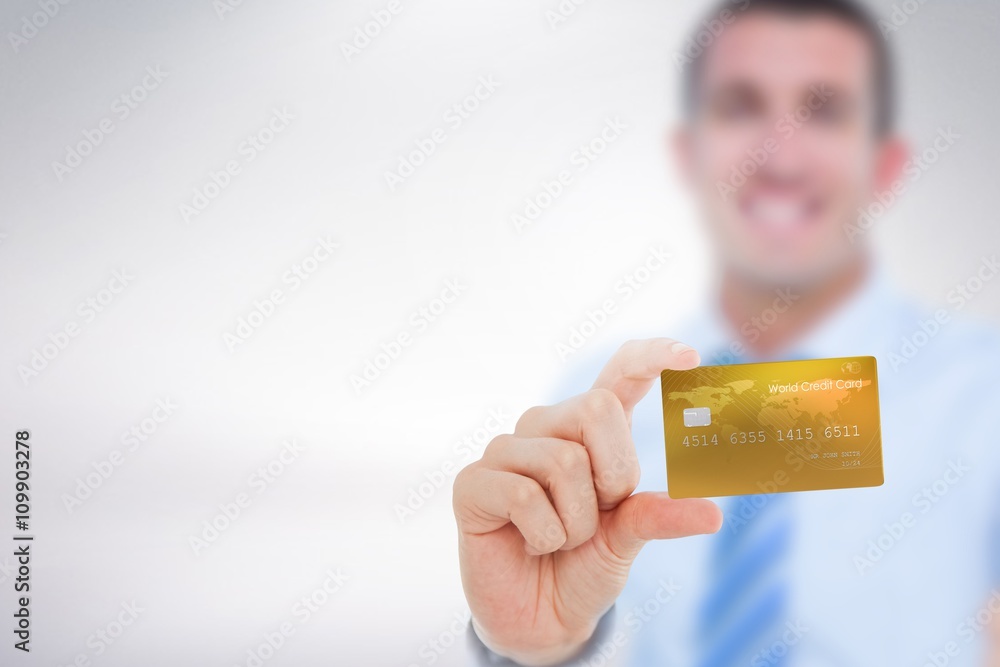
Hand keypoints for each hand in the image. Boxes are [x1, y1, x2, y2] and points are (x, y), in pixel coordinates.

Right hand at [452, 338, 722, 665]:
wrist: (541, 620)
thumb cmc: (584, 567)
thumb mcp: (628, 539)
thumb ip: (658, 516)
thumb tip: (712, 514)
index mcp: (588, 430)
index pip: (619, 374)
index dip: (651, 357)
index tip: (690, 356)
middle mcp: (545, 427)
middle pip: (596, 409)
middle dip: (613, 476)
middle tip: (597, 514)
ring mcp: (505, 450)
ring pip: (564, 461)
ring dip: (576, 522)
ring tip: (558, 539)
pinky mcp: (472, 482)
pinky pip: (523, 494)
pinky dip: (543, 535)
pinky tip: (529, 544)